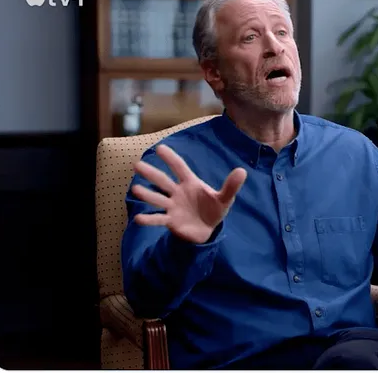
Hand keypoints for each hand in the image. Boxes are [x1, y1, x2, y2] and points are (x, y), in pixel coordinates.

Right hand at [131, 144, 246, 243]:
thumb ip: (231, 186)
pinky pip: (158, 219)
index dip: (171, 158)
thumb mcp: (225, 198)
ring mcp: (172, 206)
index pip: (179, 168)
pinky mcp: (171, 221)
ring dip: (147, 195)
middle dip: (152, 174)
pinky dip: (149, 219)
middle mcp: (178, 192)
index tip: (160, 148)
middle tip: (137, 165)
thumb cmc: (213, 209)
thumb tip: (242, 171)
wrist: (207, 230)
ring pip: (157, 199)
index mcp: (190, 183)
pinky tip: (139, 219)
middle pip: (163, 181)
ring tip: (135, 189)